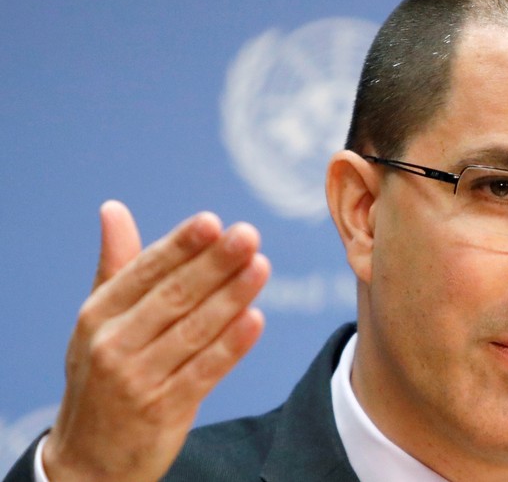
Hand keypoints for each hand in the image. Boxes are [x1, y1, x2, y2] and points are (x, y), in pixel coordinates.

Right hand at [42, 201, 268, 481]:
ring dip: (231, 297)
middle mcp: (113, 344)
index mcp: (99, 313)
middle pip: (174, 297)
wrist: (88, 459)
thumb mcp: (98, 320)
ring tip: (261, 267)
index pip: (145, 271)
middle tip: (248, 235)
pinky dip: (231, 346)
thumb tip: (114, 209)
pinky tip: (255, 320)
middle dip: (214, 264)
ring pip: (193, 331)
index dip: (181, 246)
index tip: (213, 221)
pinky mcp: (163, 410)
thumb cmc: (101, 374)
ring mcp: (137, 380)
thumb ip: (117, 266)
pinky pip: (204, 372)